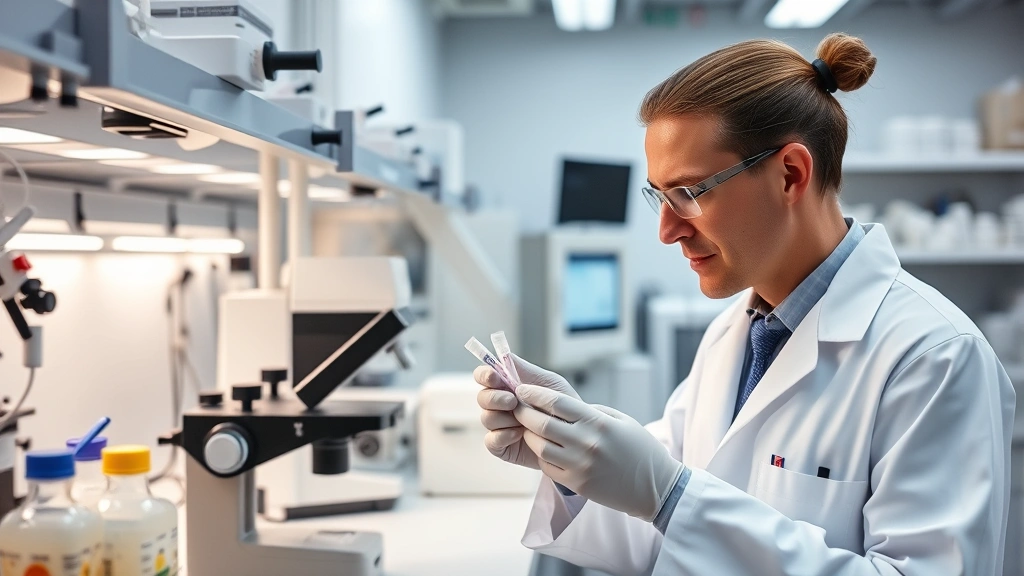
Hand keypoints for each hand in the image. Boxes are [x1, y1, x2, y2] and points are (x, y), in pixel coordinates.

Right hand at [475, 355, 580, 469]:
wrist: (575, 433)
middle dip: (494, 397)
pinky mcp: (502, 446)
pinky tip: (518, 434)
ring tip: (523, 419)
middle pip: (482, 398)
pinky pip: (491, 440)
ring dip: (502, 417)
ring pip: (486, 418)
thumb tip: (505, 355)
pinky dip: (502, 436)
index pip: (484, 377)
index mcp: (508, 387)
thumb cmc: (564, 406)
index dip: (484, 375)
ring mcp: (500, 426)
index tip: (494, 377)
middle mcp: (500, 406)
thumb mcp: (549, 383)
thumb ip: (526, 369)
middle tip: (512, 400)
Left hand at [513, 384, 683, 520]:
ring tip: (526, 428)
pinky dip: (541, 456)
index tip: (522, 390)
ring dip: (528, 435)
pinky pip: (547, 467)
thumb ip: (592, 412)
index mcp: (597, 422)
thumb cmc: (640, 450)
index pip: (556, 403)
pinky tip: (542, 449)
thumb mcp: (621, 420)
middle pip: (541, 423)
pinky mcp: (577, 484)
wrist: (656, 487)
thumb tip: (563, 406)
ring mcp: (580, 465)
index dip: (534, 394)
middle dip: (524, 413)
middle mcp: (586, 442)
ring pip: (539, 446)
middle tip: (515, 407)